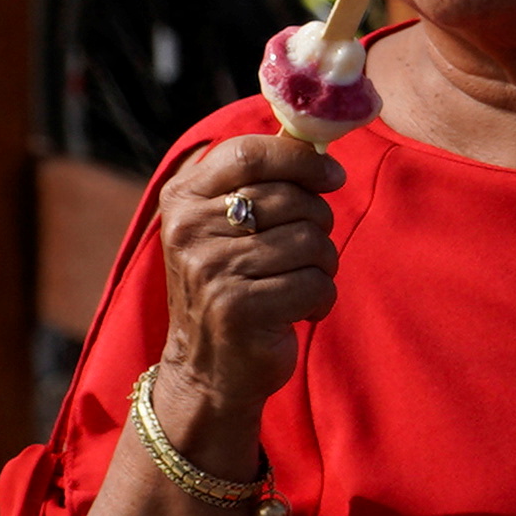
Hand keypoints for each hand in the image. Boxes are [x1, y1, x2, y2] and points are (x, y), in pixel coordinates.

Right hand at [153, 127, 344, 410]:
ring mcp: (211, 270)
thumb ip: (257, 183)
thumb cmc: (229, 284)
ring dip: (322, 264)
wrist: (205, 370)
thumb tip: (314, 144)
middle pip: (291, 199)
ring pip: (310, 241)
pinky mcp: (239, 309)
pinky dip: (320, 299)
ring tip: (299, 282)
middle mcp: (189, 230)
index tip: (332, 175)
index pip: (249, 153)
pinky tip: (299, 312)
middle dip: (318, 222)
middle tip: (308, 249)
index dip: (301, 159)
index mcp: (182, 198)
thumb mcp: (223, 227)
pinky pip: (314, 283)